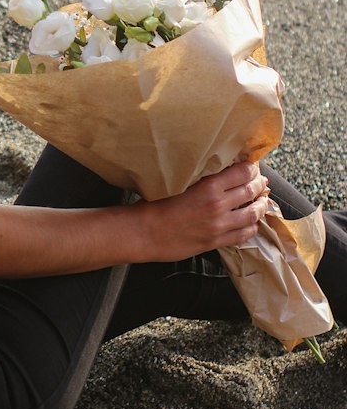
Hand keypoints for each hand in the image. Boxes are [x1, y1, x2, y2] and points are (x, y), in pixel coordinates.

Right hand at [139, 163, 269, 261]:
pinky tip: (253, 223)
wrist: (144, 232)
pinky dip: (253, 227)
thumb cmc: (154, 204)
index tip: (252, 166)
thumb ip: (201, 178)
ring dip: (261, 205)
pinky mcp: (215, 242)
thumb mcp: (179, 182)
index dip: (251, 168)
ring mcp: (218, 225)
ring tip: (263, 200)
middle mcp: (217, 205)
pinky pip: (243, 235)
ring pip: (253, 214)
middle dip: (259, 184)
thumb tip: (218, 171)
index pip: (242, 172)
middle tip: (261, 181)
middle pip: (251, 191)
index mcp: (208, 186)